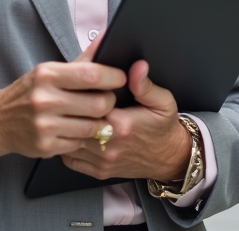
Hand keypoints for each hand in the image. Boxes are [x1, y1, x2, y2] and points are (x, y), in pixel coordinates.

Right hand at [0, 37, 126, 166]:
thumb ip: (83, 59)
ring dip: (99, 123)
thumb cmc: (31, 92)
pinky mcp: (45, 146)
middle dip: (109, 102)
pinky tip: (75, 130)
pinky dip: (83, 138)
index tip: (120, 78)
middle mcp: (44, 99)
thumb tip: (106, 36)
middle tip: (106, 100)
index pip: (91, 74)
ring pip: (93, 127)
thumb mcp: (51, 71)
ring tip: (92, 116)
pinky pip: (80, 143)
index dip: (113, 77)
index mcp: (47, 75)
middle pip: (99, 104)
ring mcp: (44, 125)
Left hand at [59, 60, 191, 182]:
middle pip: (75, 123)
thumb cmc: (163, 128)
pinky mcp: (99, 172)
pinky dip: (69, 147)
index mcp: (122, 124)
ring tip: (72, 115)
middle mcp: (110, 145)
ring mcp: (103, 161)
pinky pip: (71, 160)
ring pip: (69, 142)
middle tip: (72, 100)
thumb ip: (145, 84)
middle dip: (71, 110)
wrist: (170, 158)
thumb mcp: (162, 101)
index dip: (83, 93)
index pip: (88, 104)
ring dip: (68, 128)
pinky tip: (74, 134)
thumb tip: (137, 66)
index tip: (84, 87)